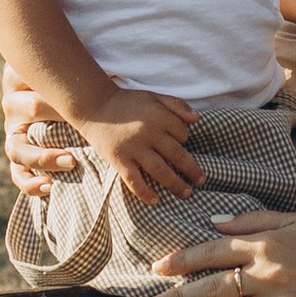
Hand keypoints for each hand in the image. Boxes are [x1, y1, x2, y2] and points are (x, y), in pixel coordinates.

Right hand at [0, 72, 200, 198]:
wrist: (94, 106)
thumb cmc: (127, 102)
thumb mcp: (153, 96)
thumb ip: (176, 105)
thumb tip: (197, 120)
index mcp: (159, 116)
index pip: (183, 134)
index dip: (185, 140)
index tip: (180, 145)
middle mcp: (148, 133)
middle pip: (177, 155)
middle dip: (192, 170)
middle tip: (201, 181)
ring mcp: (133, 148)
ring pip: (160, 170)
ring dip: (176, 184)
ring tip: (187, 193)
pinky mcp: (119, 160)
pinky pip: (134, 181)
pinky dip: (146, 192)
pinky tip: (156, 200)